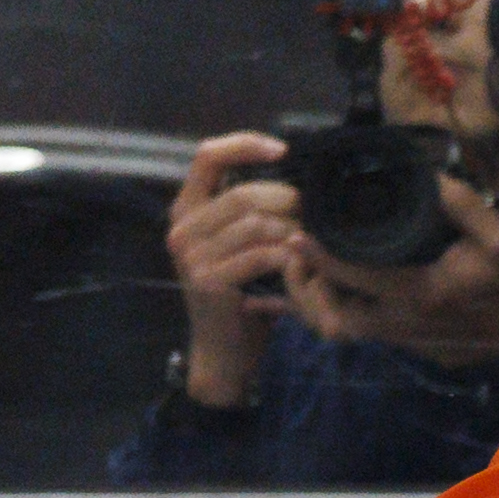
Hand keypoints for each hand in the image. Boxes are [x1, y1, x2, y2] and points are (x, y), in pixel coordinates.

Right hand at [165, 131, 306, 407]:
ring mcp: (192, 256)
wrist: (225, 352)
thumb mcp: (240, 245)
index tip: (282, 149)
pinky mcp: (210, 281)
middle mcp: (182, 228)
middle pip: (244, 194)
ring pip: (257, 224)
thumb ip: (251, 212)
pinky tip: (305, 266)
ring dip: (296, 233)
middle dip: (289, 202)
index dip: (244, 145)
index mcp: (187, 210)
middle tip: (316, 217)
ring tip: (315, 245)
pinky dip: (292, 258)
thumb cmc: (243, 295)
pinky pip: (262, 255)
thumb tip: (296, 178)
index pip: (207, 156)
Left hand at [277, 176, 498, 370]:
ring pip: (334, 330)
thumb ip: (465, 205)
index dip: (321, 258)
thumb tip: (428, 176)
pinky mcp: (390, 342)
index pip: (357, 279)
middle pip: (332, 317)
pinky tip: (316, 291)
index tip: (297, 237)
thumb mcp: (497, 239)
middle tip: (292, 255)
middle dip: (305, 288)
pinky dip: (323, 312)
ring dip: (311, 302)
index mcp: (420, 293)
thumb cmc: (498, 282)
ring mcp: (392, 337)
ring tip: (302, 270)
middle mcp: (399, 323)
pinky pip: (344, 333)